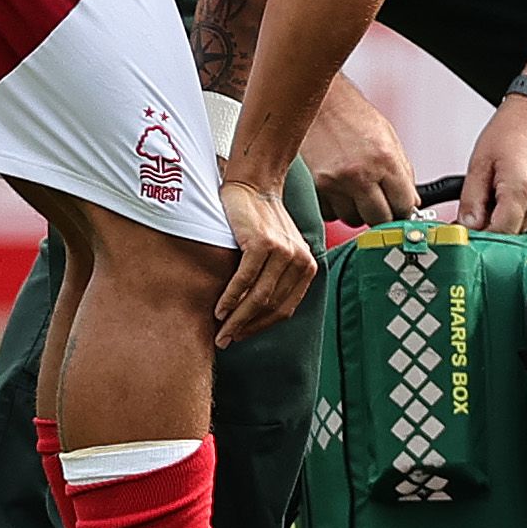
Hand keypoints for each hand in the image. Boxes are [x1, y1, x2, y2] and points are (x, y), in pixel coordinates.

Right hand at [212, 177, 316, 345]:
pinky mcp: (263, 244)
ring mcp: (283, 253)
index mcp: (306, 267)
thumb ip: (275, 276)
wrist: (254, 186)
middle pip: (270, 307)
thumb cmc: (260, 221)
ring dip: (236, 318)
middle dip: (245, 328)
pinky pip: (245, 280)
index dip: (261, 327)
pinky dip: (230, 298)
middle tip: (225, 341)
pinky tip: (219, 310)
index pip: (284, 309)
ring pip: (258, 297)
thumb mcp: (279, 250)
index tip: (242, 337)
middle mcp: (300, 262)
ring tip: (220, 331)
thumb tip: (252, 313)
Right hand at [300, 75, 415, 226]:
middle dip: (383, 215)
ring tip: (358, 193)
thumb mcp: (390, 140)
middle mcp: (360, 174)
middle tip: (382, 204)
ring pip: (353, 220)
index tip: (401, 209)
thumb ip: (403, 173)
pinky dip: (336, 208)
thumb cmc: (354, 115)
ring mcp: (335, 182)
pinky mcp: (316, 186)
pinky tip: (340, 191)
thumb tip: (411, 201)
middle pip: (379, 219)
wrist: (322, 102)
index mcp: (385, 161)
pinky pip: (329, 214)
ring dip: (358, 212)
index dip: (405, 210)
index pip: (404, 206)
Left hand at [457, 91, 526, 230]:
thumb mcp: (479, 163)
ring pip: (525, 229)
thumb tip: (467, 227)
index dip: (482, 237)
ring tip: (500, 195)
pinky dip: (522, 213)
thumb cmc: (510, 132)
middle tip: (480, 210)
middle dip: (493, 227)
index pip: (501, 233)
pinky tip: (515, 195)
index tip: (469, 234)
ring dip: (508, 220)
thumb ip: (471, 201)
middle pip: (513, 233)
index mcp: (522, 188)